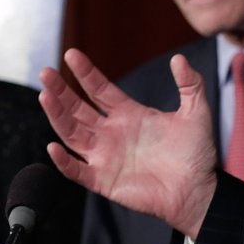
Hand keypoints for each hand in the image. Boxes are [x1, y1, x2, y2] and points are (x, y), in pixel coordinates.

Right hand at [38, 48, 218, 237]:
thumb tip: (178, 58)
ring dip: (57, 116)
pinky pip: (77, 170)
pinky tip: (54, 146)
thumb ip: (190, 84)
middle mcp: (113, 133)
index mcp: (130, 115)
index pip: (100, 90)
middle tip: (46, 72)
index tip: (72, 54)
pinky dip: (64, 161)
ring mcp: (105, 156)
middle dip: (61, 91)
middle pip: (78, 109)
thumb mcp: (196, 111)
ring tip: (45, 96)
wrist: (198, 189)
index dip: (86, 73)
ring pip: (72, 134)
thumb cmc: (196, 153)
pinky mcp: (104, 180)